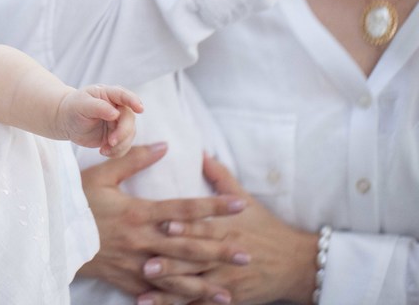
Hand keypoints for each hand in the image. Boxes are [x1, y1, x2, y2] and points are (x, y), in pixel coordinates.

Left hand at [56, 84, 142, 156]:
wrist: (66, 120)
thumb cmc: (73, 108)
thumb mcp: (81, 105)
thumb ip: (98, 107)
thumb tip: (115, 113)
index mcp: (109, 94)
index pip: (123, 95)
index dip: (133, 101)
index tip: (140, 109)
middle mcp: (118, 107)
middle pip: (129, 119)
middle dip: (123, 132)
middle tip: (111, 142)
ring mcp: (119, 122)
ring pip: (129, 135)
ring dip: (120, 145)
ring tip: (103, 150)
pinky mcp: (117, 135)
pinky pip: (124, 146)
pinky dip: (116, 152)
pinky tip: (103, 151)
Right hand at [76, 143, 249, 302]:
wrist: (53, 233)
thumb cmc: (77, 201)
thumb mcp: (103, 175)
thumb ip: (135, 160)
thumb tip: (164, 145)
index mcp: (139, 213)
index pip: (184, 209)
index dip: (213, 206)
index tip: (240, 204)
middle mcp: (142, 240)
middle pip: (188, 247)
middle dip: (220, 250)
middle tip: (248, 253)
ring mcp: (135, 264)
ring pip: (176, 277)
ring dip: (205, 283)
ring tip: (230, 289)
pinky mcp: (128, 281)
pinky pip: (157, 293)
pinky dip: (178, 300)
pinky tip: (196, 303)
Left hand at [148, 155, 317, 304]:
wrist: (295, 264)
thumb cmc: (264, 227)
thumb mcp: (245, 198)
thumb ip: (219, 175)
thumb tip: (199, 151)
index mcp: (225, 228)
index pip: (203, 226)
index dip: (184, 225)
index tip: (164, 222)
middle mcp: (224, 254)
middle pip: (195, 258)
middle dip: (171, 262)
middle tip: (145, 263)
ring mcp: (226, 279)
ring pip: (194, 285)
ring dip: (170, 290)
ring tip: (146, 292)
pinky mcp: (228, 297)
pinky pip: (201, 303)